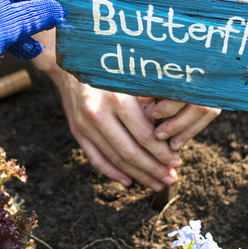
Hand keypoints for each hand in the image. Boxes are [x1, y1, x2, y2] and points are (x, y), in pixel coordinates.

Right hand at [27, 28, 171, 187]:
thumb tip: (171, 135)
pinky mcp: (77, 131)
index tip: (177, 161)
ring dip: (138, 175)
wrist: (70, 65)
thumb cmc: (109, 71)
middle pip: (130, 152)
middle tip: (170, 178)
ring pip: (115, 159)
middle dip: (154, 169)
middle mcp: (98, 114)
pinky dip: (113, 173)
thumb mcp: (132, 80)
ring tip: (155, 183)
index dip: (162, 153)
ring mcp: (85, 125)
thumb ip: (148, 106)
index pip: (144, 136)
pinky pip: (96, 159)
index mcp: (117, 99)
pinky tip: (129, 181)